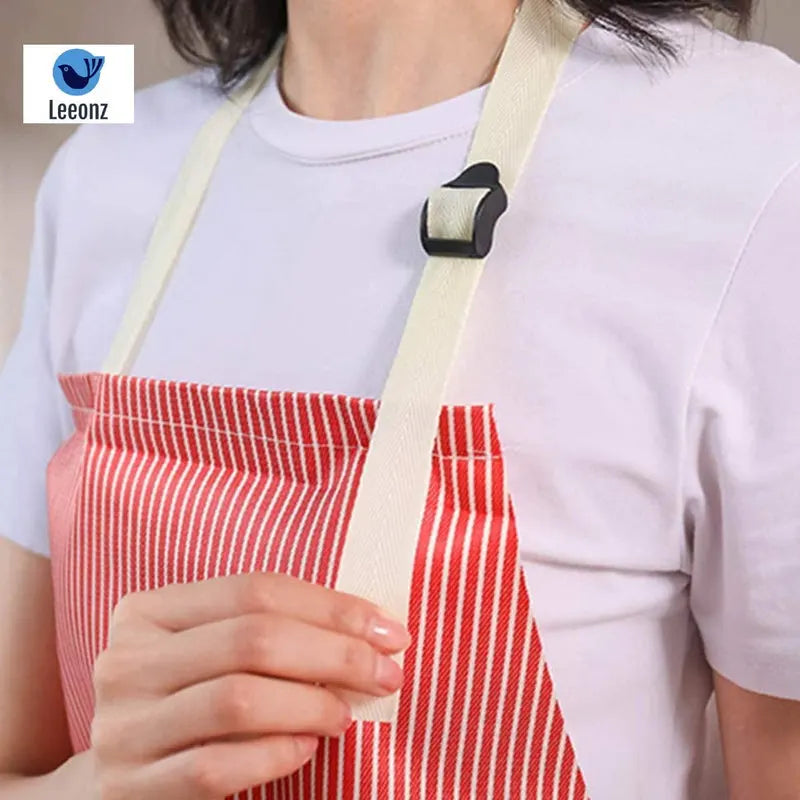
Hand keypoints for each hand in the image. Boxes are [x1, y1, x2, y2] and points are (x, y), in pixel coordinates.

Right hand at [89, 572, 408, 798]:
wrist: (115, 779)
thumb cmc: (186, 698)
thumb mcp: (209, 651)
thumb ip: (267, 629)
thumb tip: (374, 628)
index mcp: (147, 610)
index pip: (256, 589)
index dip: (331, 607)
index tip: (388, 630)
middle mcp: (126, 661)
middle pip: (253, 640)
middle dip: (335, 655)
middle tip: (385, 674)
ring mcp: (122, 726)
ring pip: (238, 700)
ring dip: (311, 706)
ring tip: (345, 714)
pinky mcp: (130, 786)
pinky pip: (217, 767)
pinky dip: (276, 754)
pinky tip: (306, 748)